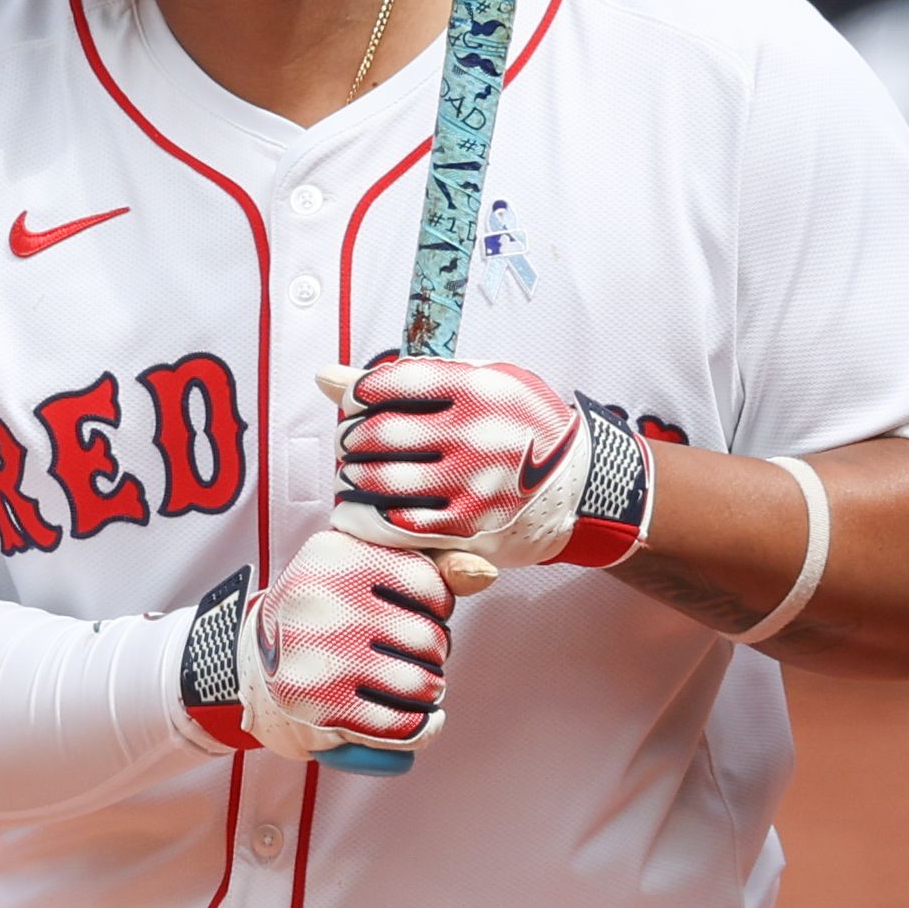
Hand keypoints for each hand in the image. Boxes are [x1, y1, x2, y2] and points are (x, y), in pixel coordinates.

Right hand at [174, 528, 459, 762]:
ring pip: (421, 685)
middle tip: (411, 656)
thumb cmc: (325, 615)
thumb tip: (484, 573)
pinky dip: (421, 729)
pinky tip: (419, 720)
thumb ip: (429, 565)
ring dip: (429, 692)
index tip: (416, 615)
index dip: (437, 607)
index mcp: (334, 555)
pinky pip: (402, 727)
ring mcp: (320, 657)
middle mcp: (321, 601)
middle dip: (433, 654)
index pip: (429, 583)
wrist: (253, 668)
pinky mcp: (320, 708)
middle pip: (428, 638)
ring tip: (414, 686)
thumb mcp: (362, 572)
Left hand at [323, 356, 652, 570]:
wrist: (583, 486)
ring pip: (382, 481)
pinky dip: (367, 519)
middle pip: (379, 434)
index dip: (357, 395)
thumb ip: (406, 378)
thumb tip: (325, 377)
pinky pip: (398, 527)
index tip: (354, 405)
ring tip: (356, 474)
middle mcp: (476, 435)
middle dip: (352, 439)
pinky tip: (363, 510)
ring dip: (355, 478)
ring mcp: (474, 485)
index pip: (389, 383)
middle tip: (352, 443)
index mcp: (478, 389)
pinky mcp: (471, 530)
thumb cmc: (521, 427)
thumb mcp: (481, 383)